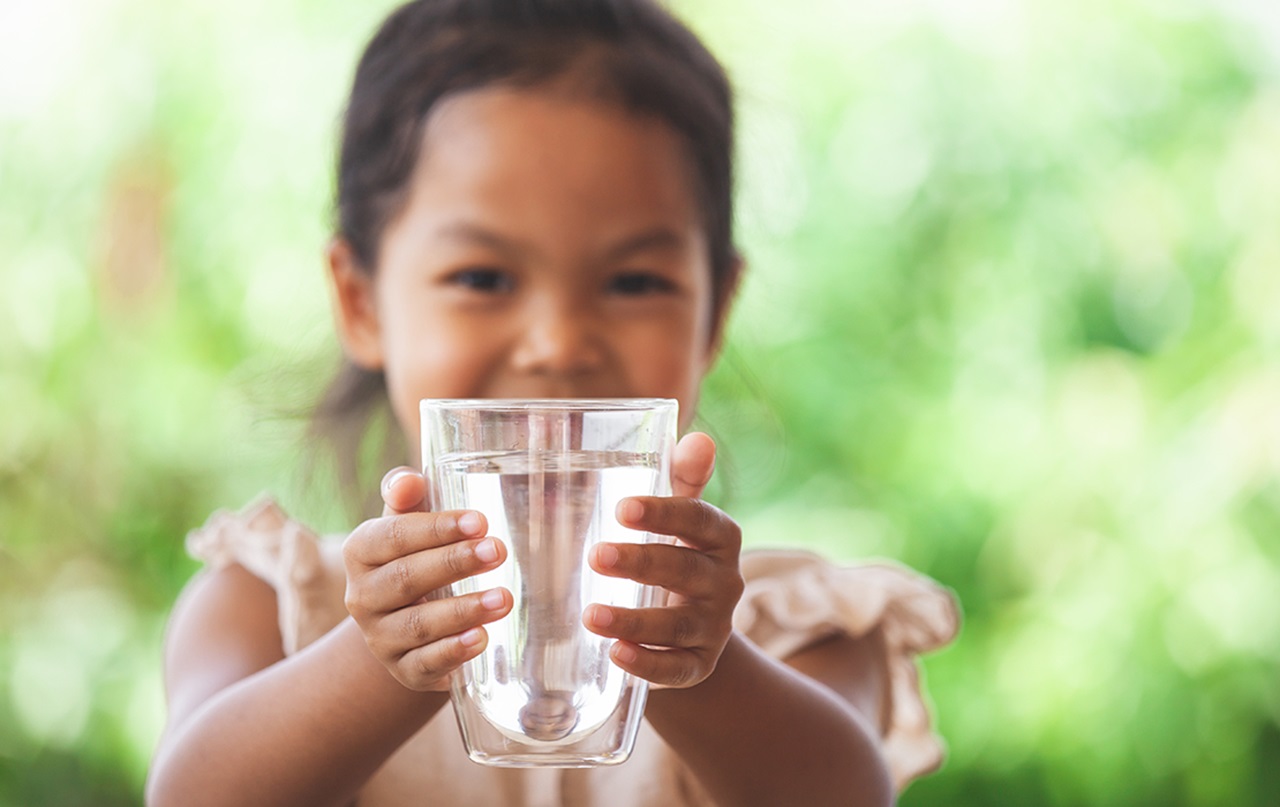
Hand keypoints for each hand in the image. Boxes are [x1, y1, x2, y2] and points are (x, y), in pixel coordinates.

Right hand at [342, 467, 512, 690]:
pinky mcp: (404, 670)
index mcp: (360, 552)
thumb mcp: (408, 521)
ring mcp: (380, 638)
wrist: (408, 619)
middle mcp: (362, 597)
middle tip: (498, 551)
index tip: (479, 521)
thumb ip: (408, 495)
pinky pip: (424, 664)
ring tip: (504, 599)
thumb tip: (410, 479)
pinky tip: (481, 639)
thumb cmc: (415, 554)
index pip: (391, 537)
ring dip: (463, 610)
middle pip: (405, 579)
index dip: (435, 528)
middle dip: (454, 563)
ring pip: (417, 625)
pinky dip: (452, 652)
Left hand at [582, 433, 744, 688]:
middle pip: (685, 570)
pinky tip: (615, 653)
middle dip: (641, 563)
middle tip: (595, 555)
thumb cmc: (675, 553)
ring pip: (677, 625)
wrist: (689, 627)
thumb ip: (681, 478)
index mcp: (720, 538)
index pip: (700, 519)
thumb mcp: (679, 517)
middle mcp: (725, 582)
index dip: (665, 513)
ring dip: (634, 620)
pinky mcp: (699, 665)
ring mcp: (714, 627)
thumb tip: (698, 438)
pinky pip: (678, 669)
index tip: (622, 508)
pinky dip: (648, 664)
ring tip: (590, 614)